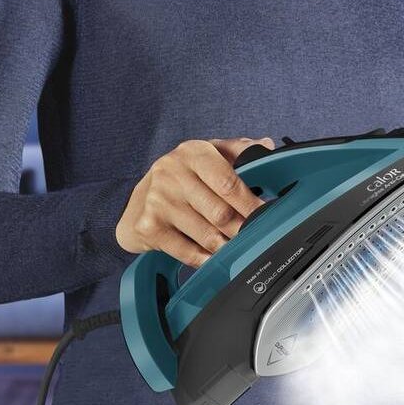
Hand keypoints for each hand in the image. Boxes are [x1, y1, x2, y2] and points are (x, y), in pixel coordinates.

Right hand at [116, 137, 274, 266]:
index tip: (266, 215)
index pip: (228, 182)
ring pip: (208, 235)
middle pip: (220, 213)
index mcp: (192, 153)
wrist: (137, 203)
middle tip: (253, 237)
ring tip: (235, 247)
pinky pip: (188, 252)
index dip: (251, 203)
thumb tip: (266, 145)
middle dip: (241, 229)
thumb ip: (238, 149)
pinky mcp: (149, 226)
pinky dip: (206, 259)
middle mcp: (172, 173)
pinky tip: (213, 257)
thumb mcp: (207, 155)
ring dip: (226, 246)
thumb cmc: (180, 179)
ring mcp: (158, 200)